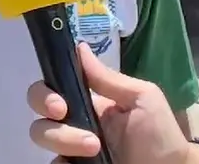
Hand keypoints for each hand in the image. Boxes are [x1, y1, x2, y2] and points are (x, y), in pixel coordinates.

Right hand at [27, 43, 192, 163]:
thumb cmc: (160, 133)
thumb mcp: (141, 97)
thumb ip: (107, 77)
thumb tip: (79, 46)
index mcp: (87, 102)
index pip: (52, 88)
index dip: (46, 91)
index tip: (59, 101)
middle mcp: (74, 123)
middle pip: (39, 112)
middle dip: (46, 109)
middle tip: (63, 114)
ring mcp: (71, 149)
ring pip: (42, 137)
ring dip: (63, 138)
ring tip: (94, 148)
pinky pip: (53, 163)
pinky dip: (60, 162)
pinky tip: (82, 161)